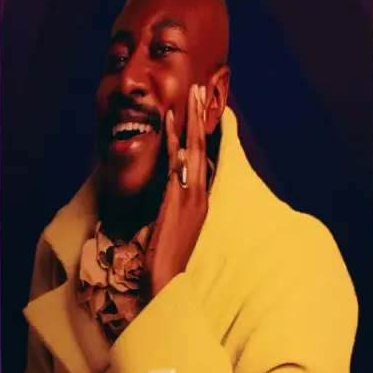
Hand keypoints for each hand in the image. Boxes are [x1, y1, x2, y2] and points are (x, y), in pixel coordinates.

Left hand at [146, 83, 209, 296]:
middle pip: (202, 148)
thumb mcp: (174, 230)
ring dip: (192, 119)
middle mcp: (201, 195)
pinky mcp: (178, 199)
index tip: (205, 111)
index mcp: (202, 202)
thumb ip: (174, 209)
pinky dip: (175, 139)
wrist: (167, 283)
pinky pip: (176, 162)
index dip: (205, 134)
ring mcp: (191, 196)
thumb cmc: (167, 262)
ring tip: (192, 93)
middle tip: (202, 89)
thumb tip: (169, 195)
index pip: (205, 160)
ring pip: (193, 149)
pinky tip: (171, 119)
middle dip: (202, 117)